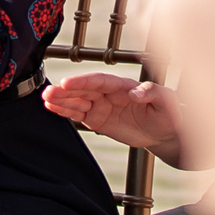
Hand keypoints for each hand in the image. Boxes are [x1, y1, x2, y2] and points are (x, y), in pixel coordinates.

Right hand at [42, 73, 186, 165]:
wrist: (164, 132)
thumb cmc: (169, 114)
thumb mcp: (168, 102)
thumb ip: (153, 93)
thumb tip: (136, 92)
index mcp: (123, 86)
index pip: (100, 81)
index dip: (83, 82)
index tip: (67, 83)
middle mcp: (109, 93)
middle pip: (84, 90)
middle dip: (66, 91)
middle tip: (48, 92)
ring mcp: (102, 105)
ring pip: (78, 101)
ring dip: (61, 100)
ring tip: (45, 99)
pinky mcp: (98, 119)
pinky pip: (79, 114)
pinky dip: (65, 111)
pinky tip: (51, 108)